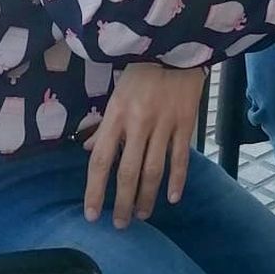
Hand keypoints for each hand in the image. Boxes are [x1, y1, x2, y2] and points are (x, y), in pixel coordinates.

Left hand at [83, 63, 204, 228]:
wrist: (175, 48)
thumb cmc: (141, 72)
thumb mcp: (115, 96)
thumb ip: (104, 126)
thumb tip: (88, 152)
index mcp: (116, 117)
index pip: (100, 162)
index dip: (94, 191)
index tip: (91, 214)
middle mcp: (138, 124)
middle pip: (127, 173)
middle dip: (122, 203)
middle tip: (120, 225)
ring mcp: (164, 125)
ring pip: (154, 170)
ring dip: (147, 197)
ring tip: (142, 215)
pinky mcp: (185, 123)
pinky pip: (181, 158)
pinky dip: (178, 180)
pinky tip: (174, 198)